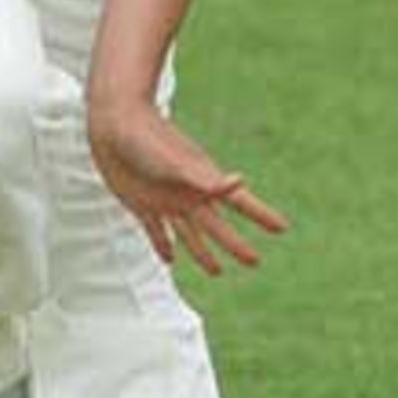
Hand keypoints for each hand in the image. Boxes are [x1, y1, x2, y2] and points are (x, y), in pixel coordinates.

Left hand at [87, 97, 287, 273]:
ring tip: (218, 272)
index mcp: (203, 182)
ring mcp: (165, 201)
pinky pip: (156, 232)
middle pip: (217, 227)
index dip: (261, 215)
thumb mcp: (177, 163)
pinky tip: (170, 260)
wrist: (114, 125)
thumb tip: (240, 183)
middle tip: (255, 262)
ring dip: (203, 253)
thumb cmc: (149, 139)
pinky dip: (164, 246)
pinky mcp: (142, 205)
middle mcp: (189, 195)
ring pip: (190, 235)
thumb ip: (206, 178)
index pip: (239, 204)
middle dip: (236, 244)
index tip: (283, 228)